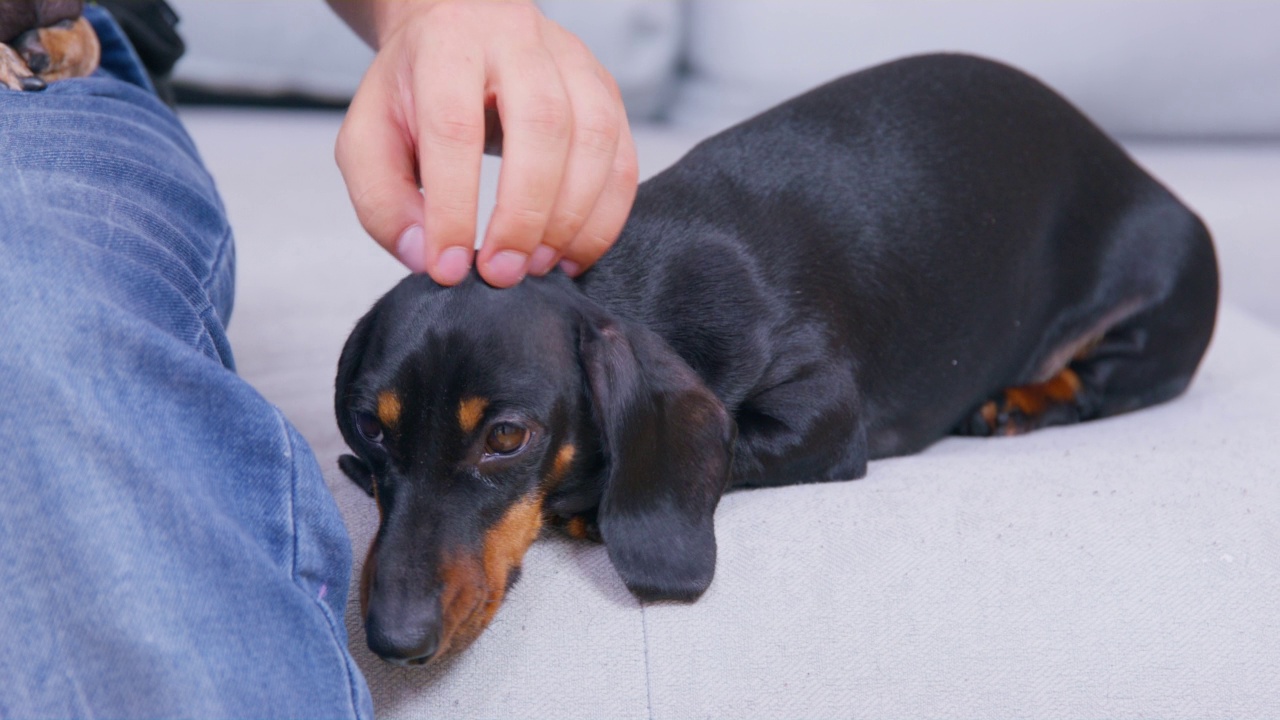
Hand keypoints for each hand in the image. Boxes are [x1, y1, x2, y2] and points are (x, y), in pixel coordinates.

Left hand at [330, 0, 638, 286]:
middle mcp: (518, 42)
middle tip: (502, 273)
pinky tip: (572, 253)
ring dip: (572, 219)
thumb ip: (383, 201)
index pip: (454, 126)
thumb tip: (426, 256)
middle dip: (524, 214)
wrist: (458, 32)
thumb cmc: (414, 91)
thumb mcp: (368, 139)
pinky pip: (624, 160)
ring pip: (594, 140)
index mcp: (448, 45)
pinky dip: (605, 218)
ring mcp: (573, 64)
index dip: (454, 206)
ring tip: (537, 266)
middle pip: (541, 124)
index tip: (448, 267)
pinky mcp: (607, 92)